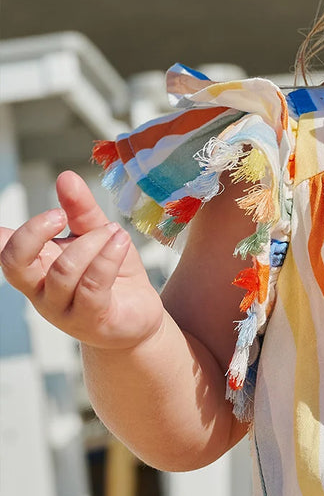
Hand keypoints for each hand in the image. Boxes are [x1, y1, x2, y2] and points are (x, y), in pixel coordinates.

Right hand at [0, 170, 164, 350]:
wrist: (138, 315)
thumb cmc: (113, 274)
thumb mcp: (98, 234)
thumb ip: (81, 209)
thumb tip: (65, 177)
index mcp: (36, 265)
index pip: (3, 249)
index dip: (1, 235)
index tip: (13, 220)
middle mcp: (40, 289)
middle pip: (13, 263)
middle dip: (34, 232)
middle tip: (59, 215)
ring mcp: (62, 308)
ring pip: (62, 271)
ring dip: (92, 243)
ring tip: (114, 232)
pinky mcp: (90, 319)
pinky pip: (92, 286)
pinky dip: (108, 257)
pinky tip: (121, 241)